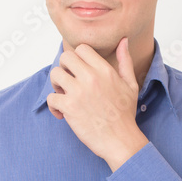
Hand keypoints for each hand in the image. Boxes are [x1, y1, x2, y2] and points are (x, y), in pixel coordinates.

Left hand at [46, 38, 146, 167]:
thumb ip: (125, 61)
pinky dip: (53, 106)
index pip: (82, 48)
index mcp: (104, 70)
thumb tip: (123, 41)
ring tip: (63, 96)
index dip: (77, 58)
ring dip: (56, 85)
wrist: (121, 140)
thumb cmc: (125, 115)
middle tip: (68, 82)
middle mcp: (91, 78)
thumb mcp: (130, 84)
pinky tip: (62, 114)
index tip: (79, 71)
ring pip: (55, 74)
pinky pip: (51, 98)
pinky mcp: (69, 107)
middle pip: (65, 57)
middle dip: (64, 68)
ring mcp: (79, 92)